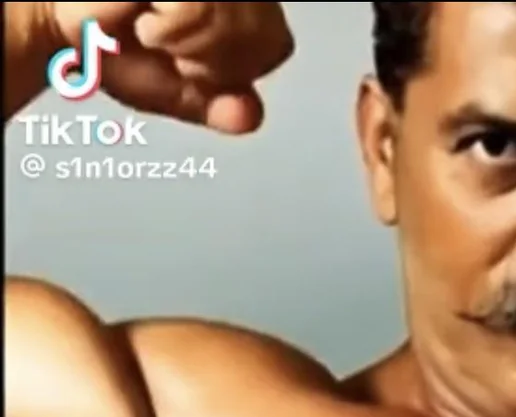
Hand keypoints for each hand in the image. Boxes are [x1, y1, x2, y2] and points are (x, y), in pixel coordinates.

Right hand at [40, 2, 293, 132]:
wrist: (50, 20)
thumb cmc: (104, 40)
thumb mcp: (175, 89)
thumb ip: (220, 103)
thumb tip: (250, 117)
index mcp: (237, 1)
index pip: (277, 44)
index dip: (239, 67)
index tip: (191, 62)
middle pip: (266, 33)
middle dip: (216, 59)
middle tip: (168, 45)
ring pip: (239, 21)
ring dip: (192, 45)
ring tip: (154, 31)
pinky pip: (202, 9)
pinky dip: (173, 30)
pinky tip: (145, 19)